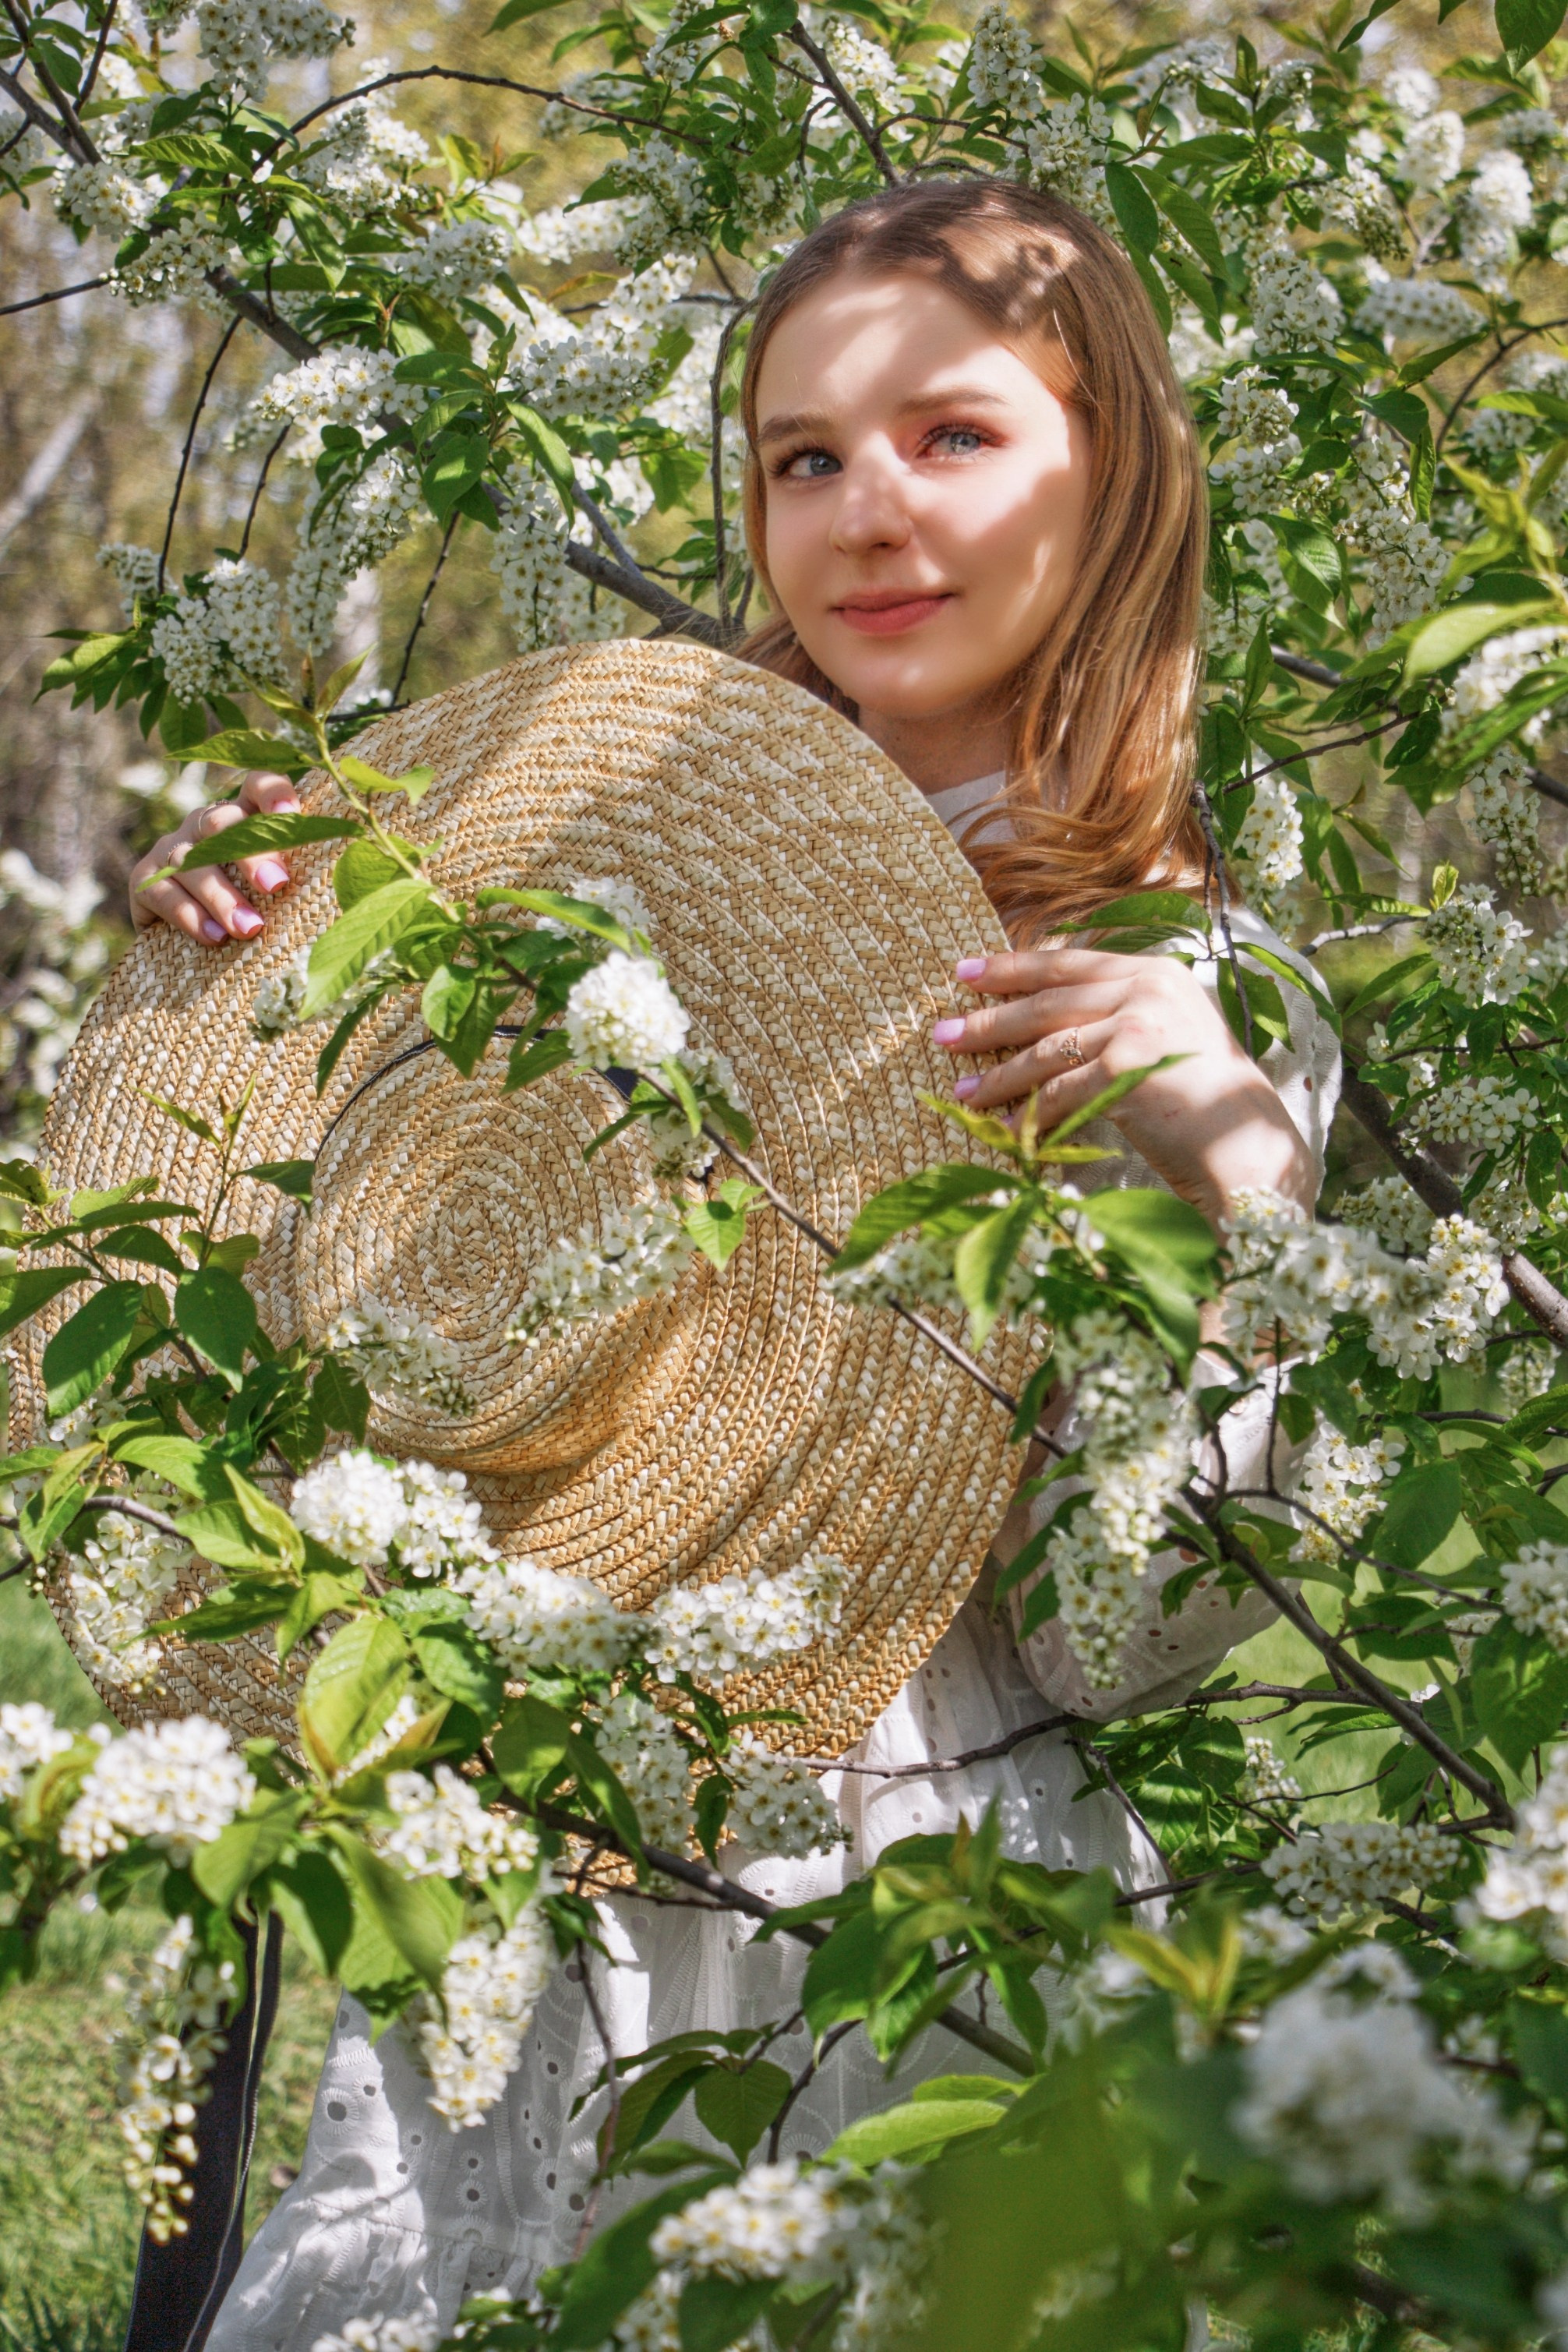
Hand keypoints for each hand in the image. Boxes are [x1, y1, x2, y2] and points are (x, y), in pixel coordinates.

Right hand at [128, 772, 299, 944]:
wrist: (183, 944)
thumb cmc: (247, 908)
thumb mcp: (271, 891)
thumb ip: (292, 879)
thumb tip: (338, 899)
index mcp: (242, 818)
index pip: (256, 785)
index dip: (273, 793)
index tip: (293, 812)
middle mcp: (203, 825)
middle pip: (223, 823)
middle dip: (250, 854)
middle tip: (276, 885)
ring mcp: (171, 848)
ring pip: (193, 862)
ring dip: (223, 897)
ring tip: (249, 929)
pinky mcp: (144, 879)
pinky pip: (164, 892)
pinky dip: (191, 916)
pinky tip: (214, 938)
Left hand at [933, 946, 1317, 1228]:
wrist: (1248, 1144)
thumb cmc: (1201, 1100)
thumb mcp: (1160, 1037)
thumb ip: (1113, 1016)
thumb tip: (1038, 1019)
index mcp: (1153, 970)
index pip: (1068, 962)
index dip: (1012, 966)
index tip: (965, 971)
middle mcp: (1147, 986)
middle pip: (1048, 1002)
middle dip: (989, 1020)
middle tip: (942, 1034)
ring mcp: (1140, 1022)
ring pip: (1048, 1049)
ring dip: (999, 1074)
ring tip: (964, 1092)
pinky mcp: (1129, 1065)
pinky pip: (1061, 1091)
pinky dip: (1028, 1113)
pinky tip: (1001, 1127)